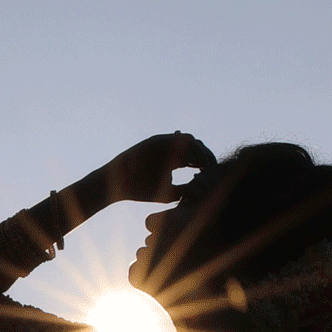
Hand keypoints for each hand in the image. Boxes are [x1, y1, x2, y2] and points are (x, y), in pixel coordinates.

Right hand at [95, 132, 212, 206]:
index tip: (212, 175)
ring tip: (203, 164)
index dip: (207, 165)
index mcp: (176, 161)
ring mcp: (165, 144)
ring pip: (190, 140)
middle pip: (198, 147)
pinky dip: (187, 146)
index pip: (198, 158)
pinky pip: (177, 138)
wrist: (119, 183)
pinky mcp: (157, 140)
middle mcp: (173, 150)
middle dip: (207, 156)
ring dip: (199, 151)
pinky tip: (191, 160)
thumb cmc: (141, 191)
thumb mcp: (169, 193)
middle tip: (212, 169)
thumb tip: (204, 192)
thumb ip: (185, 190)